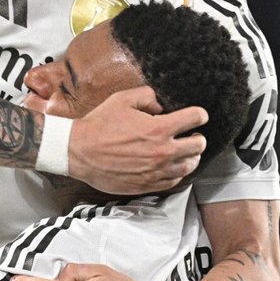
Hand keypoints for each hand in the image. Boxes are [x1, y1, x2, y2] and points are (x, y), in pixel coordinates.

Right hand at [67, 86, 206, 194]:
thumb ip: (148, 96)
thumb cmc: (99, 126)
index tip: (198, 116)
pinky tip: (171, 166)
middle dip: (198, 137)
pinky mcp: (148, 184)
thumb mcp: (123, 99)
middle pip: (199, 145)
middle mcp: (162, 151)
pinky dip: (177, 172)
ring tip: (185, 152)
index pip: (196, 119)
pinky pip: (174, 181)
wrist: (80, 152)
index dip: (200, 114)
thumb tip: (161, 104)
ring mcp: (156, 170)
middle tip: (192, 135)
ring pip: (190, 166)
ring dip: (191, 157)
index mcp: (159, 128)